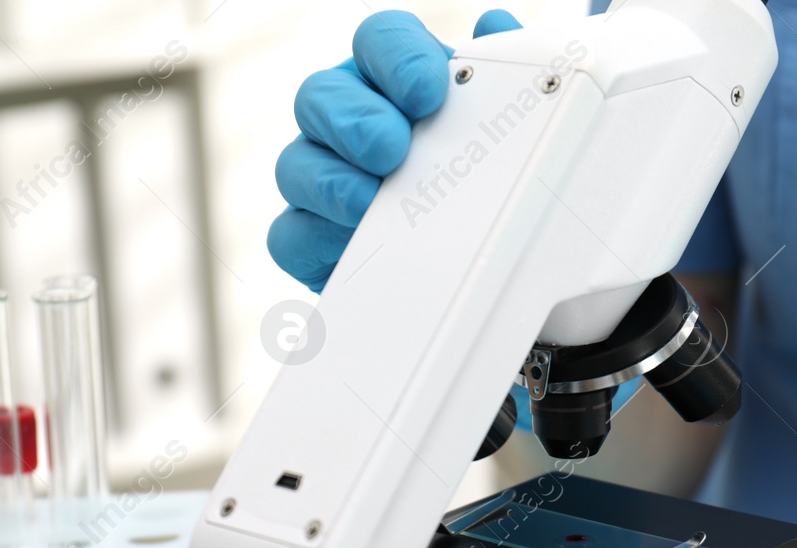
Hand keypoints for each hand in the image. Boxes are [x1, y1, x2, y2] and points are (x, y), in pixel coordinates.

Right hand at [268, 9, 522, 289]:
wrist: (471, 272)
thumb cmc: (478, 188)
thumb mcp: (505, 134)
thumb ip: (503, 76)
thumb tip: (496, 26)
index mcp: (393, 83)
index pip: (379, 40)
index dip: (397, 56)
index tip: (428, 90)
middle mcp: (348, 123)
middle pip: (320, 95)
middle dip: (355, 119)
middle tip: (392, 147)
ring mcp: (322, 180)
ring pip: (295, 164)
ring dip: (331, 180)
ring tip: (370, 200)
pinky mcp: (311, 242)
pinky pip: (291, 234)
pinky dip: (319, 236)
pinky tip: (354, 241)